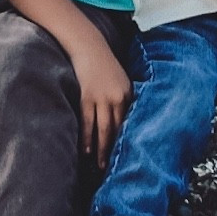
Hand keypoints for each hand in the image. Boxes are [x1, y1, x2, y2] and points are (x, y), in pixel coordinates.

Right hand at [69, 40, 131, 168]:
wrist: (89, 46)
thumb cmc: (105, 65)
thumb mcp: (122, 80)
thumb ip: (125, 99)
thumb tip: (126, 122)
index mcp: (129, 94)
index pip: (130, 124)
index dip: (129, 142)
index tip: (129, 158)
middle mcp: (117, 98)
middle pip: (118, 130)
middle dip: (116, 150)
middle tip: (116, 169)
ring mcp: (101, 98)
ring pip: (104, 130)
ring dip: (102, 150)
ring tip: (100, 166)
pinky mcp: (86, 97)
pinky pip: (87, 122)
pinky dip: (87, 138)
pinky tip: (87, 151)